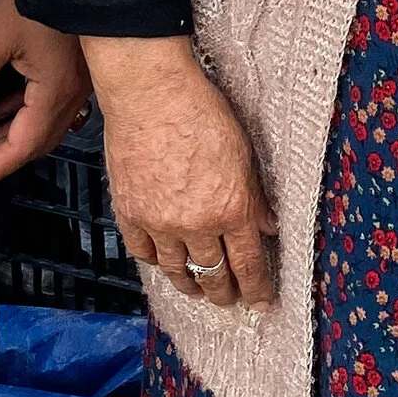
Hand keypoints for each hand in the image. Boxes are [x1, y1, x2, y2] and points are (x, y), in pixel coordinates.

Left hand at [0, 0, 91, 187]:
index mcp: (55, 90)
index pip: (22, 146)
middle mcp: (74, 91)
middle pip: (36, 140)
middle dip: (0, 155)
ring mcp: (79, 77)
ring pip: (44, 122)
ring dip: (10, 134)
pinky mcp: (76, 61)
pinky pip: (49, 101)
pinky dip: (22, 112)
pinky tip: (1, 107)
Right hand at [89, 34, 274, 308]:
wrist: (152, 92)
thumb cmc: (202, 111)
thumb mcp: (244, 152)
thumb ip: (256, 195)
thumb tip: (268, 225)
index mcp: (232, 208)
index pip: (248, 264)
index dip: (256, 289)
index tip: (261, 304)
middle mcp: (196, 224)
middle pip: (213, 274)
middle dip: (224, 292)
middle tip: (229, 301)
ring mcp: (159, 222)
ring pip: (177, 270)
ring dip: (190, 284)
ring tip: (197, 290)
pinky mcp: (130, 213)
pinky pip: (143, 252)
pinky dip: (155, 261)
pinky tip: (163, 262)